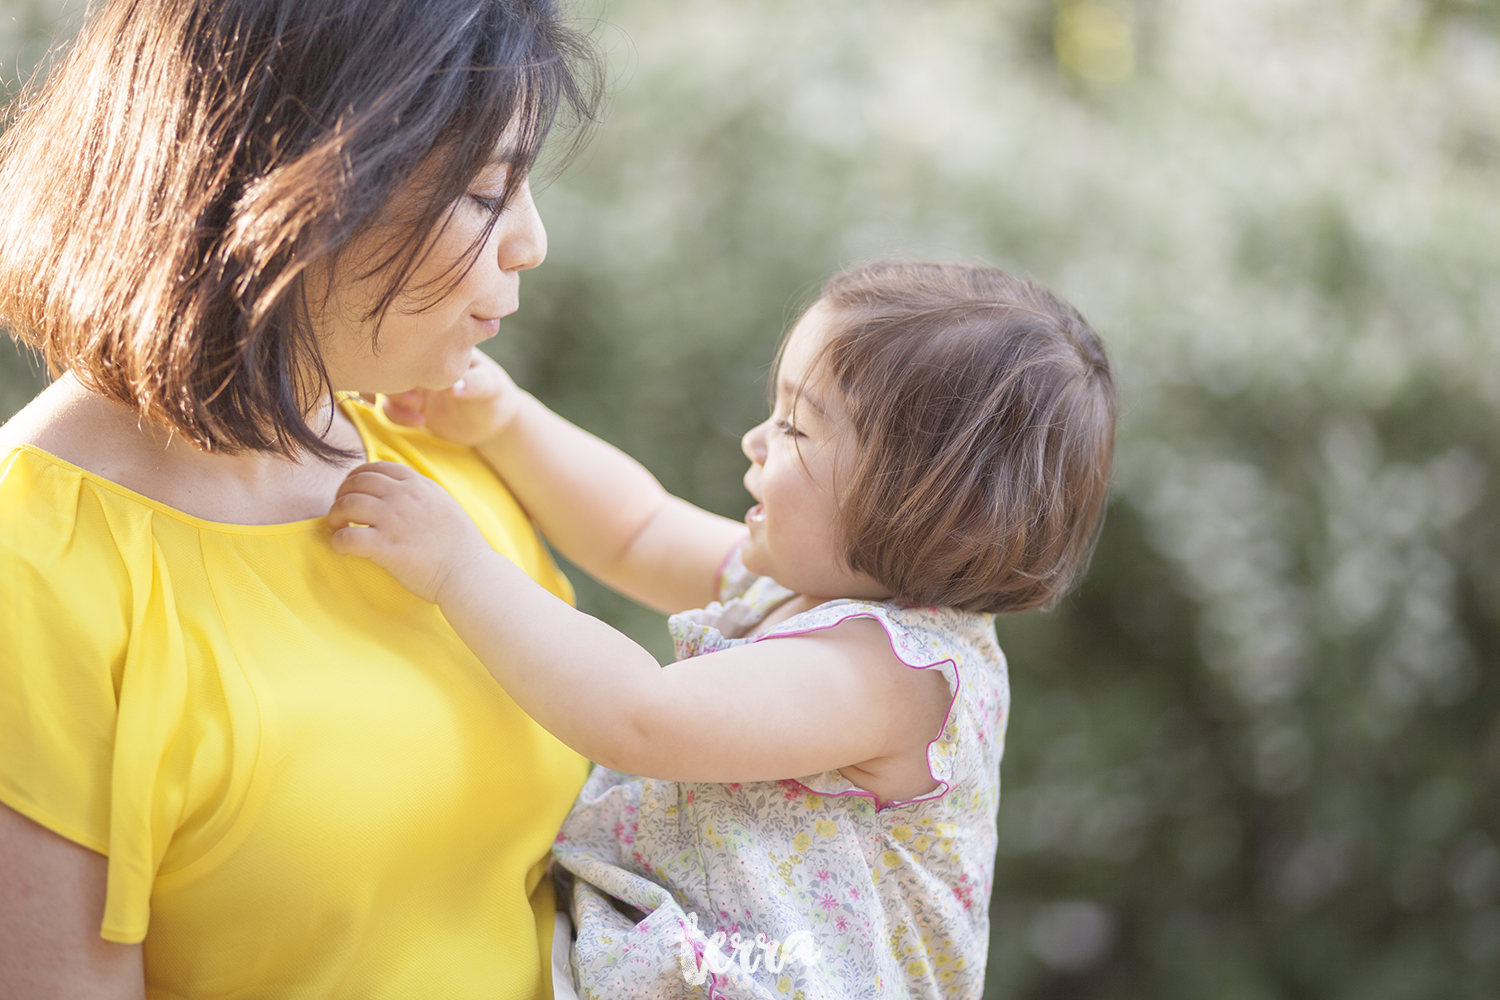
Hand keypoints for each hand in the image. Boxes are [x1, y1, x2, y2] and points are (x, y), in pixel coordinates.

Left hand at [328, 462, 492, 603]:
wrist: (469, 572)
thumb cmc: (460, 545)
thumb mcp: (445, 505)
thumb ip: (422, 493)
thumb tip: (401, 489)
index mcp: (418, 485)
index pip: (376, 468)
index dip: (356, 477)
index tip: (352, 491)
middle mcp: (403, 497)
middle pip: (356, 482)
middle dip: (341, 494)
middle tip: (340, 512)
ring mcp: (393, 520)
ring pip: (346, 505)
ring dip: (335, 516)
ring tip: (338, 529)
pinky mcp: (385, 547)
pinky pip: (347, 538)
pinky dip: (337, 542)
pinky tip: (342, 549)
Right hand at [380, 349, 524, 446]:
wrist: (493, 421)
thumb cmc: (496, 394)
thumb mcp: (491, 386)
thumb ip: (474, 384)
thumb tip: (455, 388)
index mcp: (441, 345)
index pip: (414, 339)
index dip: (405, 351)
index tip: (415, 372)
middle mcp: (423, 361)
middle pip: (390, 361)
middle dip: (392, 378)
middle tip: (411, 395)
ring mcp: (415, 382)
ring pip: (385, 385)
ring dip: (392, 397)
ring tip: (415, 406)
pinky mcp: (411, 404)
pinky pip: (389, 407)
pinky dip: (396, 415)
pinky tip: (420, 421)